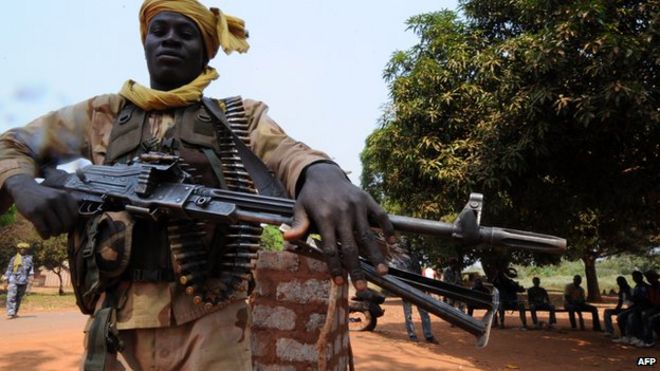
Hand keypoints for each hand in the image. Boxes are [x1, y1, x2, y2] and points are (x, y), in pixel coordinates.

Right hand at [4, 174, 77, 238]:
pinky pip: (44, 231)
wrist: (24, 188)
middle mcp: (56, 200)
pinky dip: (45, 236)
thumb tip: (86, 220)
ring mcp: (45, 206)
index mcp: (65, 196)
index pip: (75, 217)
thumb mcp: (59, 196)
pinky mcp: (34, 213)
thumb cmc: (45, 197)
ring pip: (56, 229)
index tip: (65, 225)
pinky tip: (44, 233)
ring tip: (50, 231)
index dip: (71, 224)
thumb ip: (70, 206)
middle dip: (63, 230)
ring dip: (54, 234)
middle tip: (58, 230)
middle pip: (67, 225)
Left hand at [283, 162, 395, 289]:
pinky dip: (387, 228)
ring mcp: (357, 206)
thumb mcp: (300, 209)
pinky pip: (380, 215)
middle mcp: (342, 212)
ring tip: (383, 271)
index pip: (330, 248)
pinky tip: (392, 242)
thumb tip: (287, 238)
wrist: (324, 174)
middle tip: (363, 287)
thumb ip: (298, 225)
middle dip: (357, 268)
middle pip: (351, 246)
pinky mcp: (367, 199)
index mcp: (324, 217)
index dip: (335, 266)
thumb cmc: (311, 197)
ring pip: (368, 234)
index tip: (339, 282)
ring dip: (376, 254)